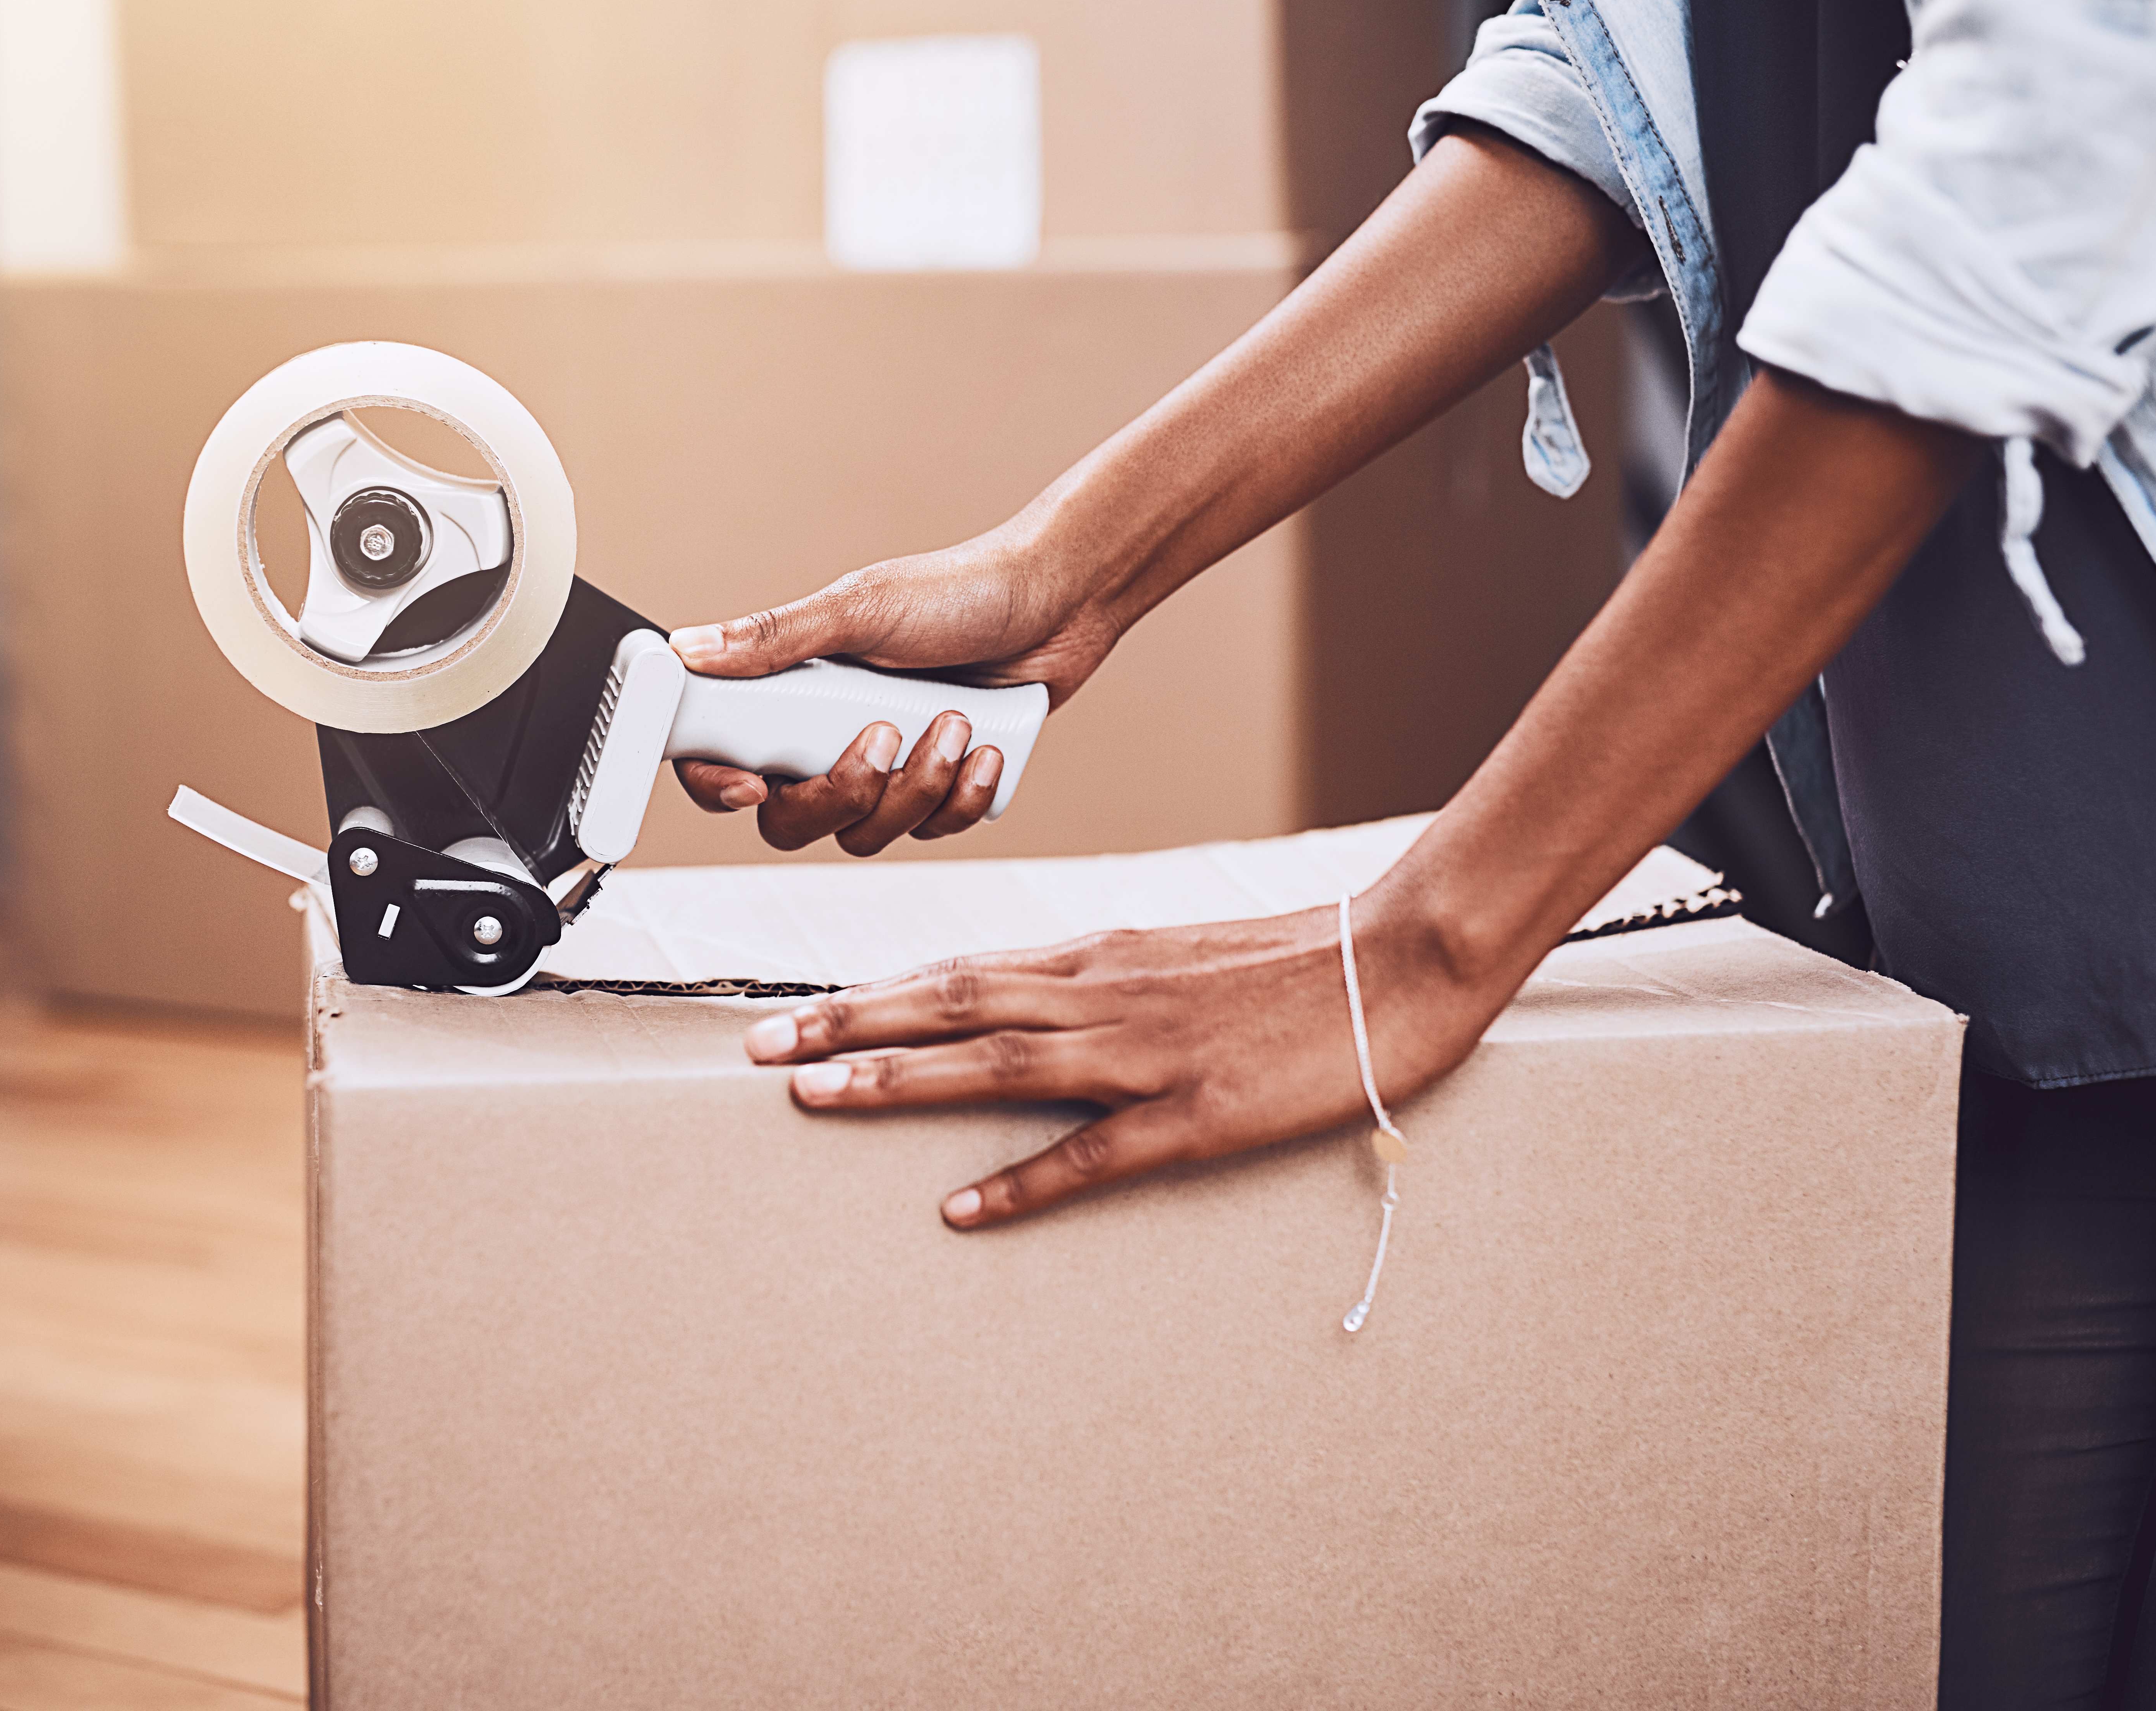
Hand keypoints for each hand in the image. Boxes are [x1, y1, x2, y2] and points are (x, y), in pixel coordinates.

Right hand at [668, 529, 1119, 853]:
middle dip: (844, 792)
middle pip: (790, 820)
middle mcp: (829, 735)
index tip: (754, 785)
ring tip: (954, 722)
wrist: (1057, 604)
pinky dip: (963, 795)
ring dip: (916, 786)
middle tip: (883, 735)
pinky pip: (930, 831)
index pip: (720, 758)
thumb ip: (773, 638)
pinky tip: (985, 747)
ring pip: (864, 832)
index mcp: (793, 691)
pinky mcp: (938, 787)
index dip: (720, 786)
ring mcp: (885, 766)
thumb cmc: (960, 591)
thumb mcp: (860, 607)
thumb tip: (689, 649)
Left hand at [738, 884, 1509, 1226]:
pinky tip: (960, 1207)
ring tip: (816, 1099)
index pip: (960, 970)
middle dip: (848, 1028)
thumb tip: (1015, 986)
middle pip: (952, 1007)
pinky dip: (1022, 1181)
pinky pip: (1092, 1154)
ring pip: (998, 1064)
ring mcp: (1146, 1054)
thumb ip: (1091, 970)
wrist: (1397, 957)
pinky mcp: (1196, 1114)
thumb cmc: (1287, 959)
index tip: (795, 1011)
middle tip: (758, 1049)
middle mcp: (1104, 995)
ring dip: (900, 1083)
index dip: (870, 994)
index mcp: (1099, 955)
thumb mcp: (1170, 948)